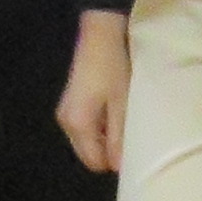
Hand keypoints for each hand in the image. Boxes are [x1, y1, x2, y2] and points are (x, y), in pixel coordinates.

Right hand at [57, 10, 130, 174]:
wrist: (101, 33)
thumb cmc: (114, 68)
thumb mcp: (123, 104)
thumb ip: (120, 138)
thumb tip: (119, 167)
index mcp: (78, 125)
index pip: (95, 162)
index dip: (115, 160)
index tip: (135, 148)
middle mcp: (66, 123)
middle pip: (89, 154)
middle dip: (110, 150)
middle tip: (132, 134)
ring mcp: (66, 112)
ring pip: (89, 141)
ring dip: (107, 137)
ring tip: (125, 118)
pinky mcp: (71, 103)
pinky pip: (87, 128)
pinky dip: (102, 126)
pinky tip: (115, 109)